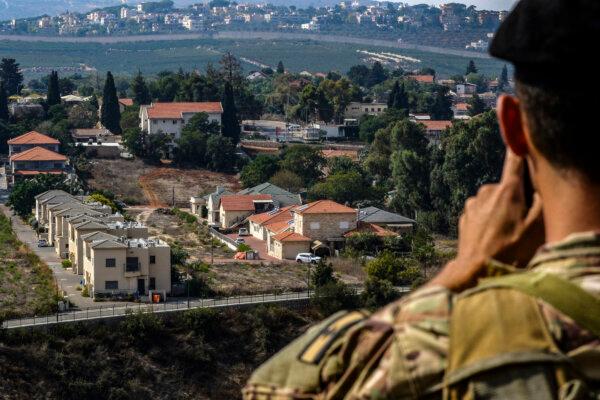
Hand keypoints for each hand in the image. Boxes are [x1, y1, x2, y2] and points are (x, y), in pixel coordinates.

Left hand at [430, 151, 544, 291]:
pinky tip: (494, 239)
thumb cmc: (509, 252)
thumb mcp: (537, 228)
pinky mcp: (464, 217)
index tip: (520, 132)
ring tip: (507, 236)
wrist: (475, 272)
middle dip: (516, 199)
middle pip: (507, 187)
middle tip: (523, 223)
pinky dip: (489, 221)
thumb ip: (542, 202)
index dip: (519, 147)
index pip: (515, 161)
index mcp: (506, 190)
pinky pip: (482, 213)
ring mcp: (472, 204)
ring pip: (493, 201)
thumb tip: (540, 188)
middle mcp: (486, 192)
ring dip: (501, 212)